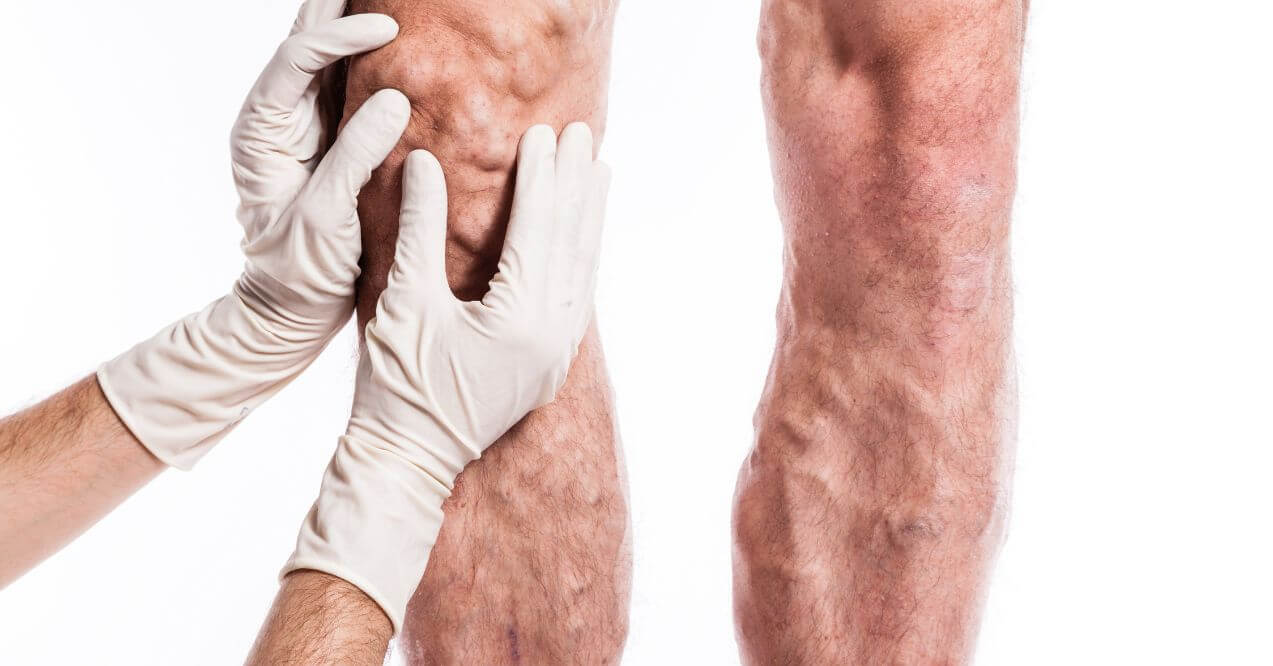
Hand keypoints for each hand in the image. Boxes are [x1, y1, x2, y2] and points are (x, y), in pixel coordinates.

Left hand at [98, 0, 409, 469]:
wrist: (289, 314)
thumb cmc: (298, 274)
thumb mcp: (325, 219)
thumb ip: (353, 156)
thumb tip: (394, 98)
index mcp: (262, 132)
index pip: (296, 60)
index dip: (339, 36)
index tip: (388, 29)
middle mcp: (279, 120)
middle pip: (304, 41)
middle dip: (339, 6)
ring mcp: (307, 129)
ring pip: (328, 57)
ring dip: (356, 24)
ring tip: (396, 2)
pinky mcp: (335, 144)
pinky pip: (353, 89)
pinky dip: (375, 62)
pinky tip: (406, 46)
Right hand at [285, 123, 610, 631]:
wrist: (406, 462)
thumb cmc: (395, 386)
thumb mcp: (404, 301)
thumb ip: (420, 229)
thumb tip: (421, 162)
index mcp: (519, 322)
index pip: (537, 232)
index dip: (542, 178)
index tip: (547, 131)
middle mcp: (552, 339)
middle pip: (571, 246)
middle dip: (576, 186)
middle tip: (584, 132)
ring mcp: (557, 356)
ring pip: (583, 272)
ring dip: (588, 219)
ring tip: (598, 170)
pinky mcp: (551, 366)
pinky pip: (577, 298)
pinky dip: (581, 258)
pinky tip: (582, 233)